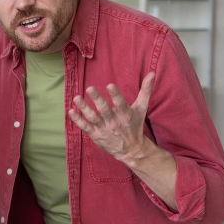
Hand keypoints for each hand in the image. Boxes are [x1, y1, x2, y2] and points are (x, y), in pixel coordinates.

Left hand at [68, 72, 177, 208]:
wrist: (131, 150)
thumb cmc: (135, 125)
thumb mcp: (142, 108)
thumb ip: (145, 90)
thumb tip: (152, 73)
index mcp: (126, 115)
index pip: (121, 103)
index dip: (115, 95)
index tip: (110, 85)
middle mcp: (115, 122)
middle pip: (105, 110)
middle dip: (97, 99)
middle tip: (90, 88)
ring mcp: (104, 129)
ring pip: (93, 118)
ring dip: (84, 108)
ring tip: (76, 98)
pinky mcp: (96, 135)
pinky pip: (85, 127)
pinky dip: (78, 120)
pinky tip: (71, 111)